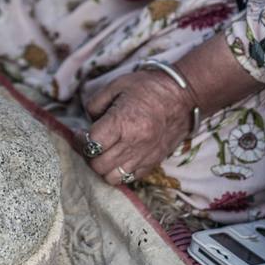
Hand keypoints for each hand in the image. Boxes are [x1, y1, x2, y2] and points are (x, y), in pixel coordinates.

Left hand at [80, 34, 260, 185]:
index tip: (81, 133)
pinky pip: (130, 178)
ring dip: (103, 167)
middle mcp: (134, 143)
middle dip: (89, 155)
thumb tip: (88, 122)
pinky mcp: (154, 162)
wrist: (184, 96)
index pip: (91, 144)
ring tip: (104, 153)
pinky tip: (119, 157)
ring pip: (112, 177)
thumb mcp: (117, 85)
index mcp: (123, 122)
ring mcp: (145, 155)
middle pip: (98, 165)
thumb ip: (95, 104)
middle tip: (90, 143)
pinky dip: (120, 172)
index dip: (80, 140)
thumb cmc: (149, 87)